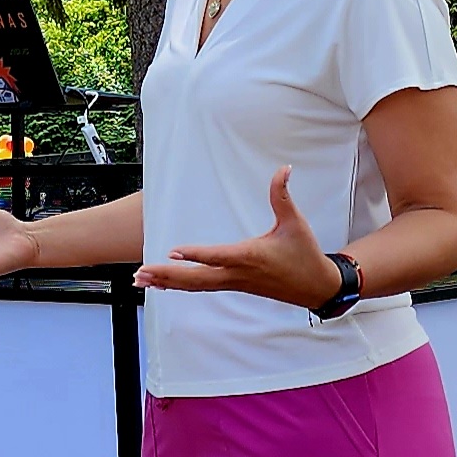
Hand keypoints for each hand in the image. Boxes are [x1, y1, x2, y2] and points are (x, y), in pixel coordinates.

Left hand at [136, 167, 341, 308]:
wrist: (315, 287)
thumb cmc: (304, 254)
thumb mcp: (295, 222)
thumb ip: (283, 195)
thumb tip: (284, 169)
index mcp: (250, 256)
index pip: (217, 256)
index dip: (195, 254)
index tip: (173, 251)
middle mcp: (237, 273)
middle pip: (196, 278)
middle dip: (167, 275)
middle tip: (141, 273)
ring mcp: (234, 282)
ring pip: (195, 286)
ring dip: (168, 282)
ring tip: (141, 279)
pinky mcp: (234, 286)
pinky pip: (201, 287)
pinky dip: (180, 285)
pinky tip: (163, 284)